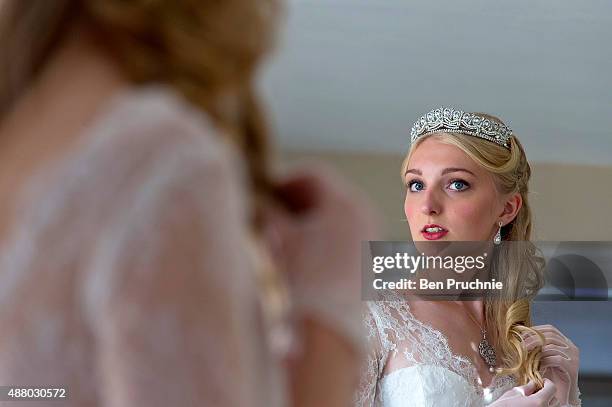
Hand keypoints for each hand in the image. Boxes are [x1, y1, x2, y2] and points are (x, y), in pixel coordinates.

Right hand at [261, 164, 379, 348]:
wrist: (326, 337)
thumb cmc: (300, 283)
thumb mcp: (274, 237)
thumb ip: (264, 208)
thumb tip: (257, 198)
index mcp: (346, 203)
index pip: (312, 175)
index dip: (284, 180)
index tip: (264, 194)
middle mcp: (366, 217)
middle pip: (327, 196)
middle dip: (296, 202)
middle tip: (270, 214)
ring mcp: (371, 242)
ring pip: (336, 218)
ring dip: (309, 222)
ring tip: (283, 239)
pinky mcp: (370, 265)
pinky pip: (344, 239)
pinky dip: (323, 241)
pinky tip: (302, 259)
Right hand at [490, 378, 559, 405]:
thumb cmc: (503, 406)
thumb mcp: (514, 393)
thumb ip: (527, 388)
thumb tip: (533, 384)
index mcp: (539, 401)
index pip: (552, 388)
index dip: (547, 382)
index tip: (542, 381)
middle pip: (556, 400)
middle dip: (548, 393)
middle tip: (538, 390)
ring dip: (548, 403)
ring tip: (537, 400)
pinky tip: (534, 406)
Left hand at [521, 325, 579, 405]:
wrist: (561, 393)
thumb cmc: (549, 375)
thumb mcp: (542, 356)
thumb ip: (537, 346)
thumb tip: (519, 335)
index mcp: (565, 342)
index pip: (550, 329)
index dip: (535, 330)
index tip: (522, 335)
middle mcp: (571, 347)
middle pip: (550, 336)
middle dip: (533, 339)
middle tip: (521, 346)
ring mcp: (573, 357)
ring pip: (552, 347)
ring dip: (536, 350)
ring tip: (526, 356)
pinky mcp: (572, 367)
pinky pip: (556, 359)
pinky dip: (543, 361)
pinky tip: (536, 366)